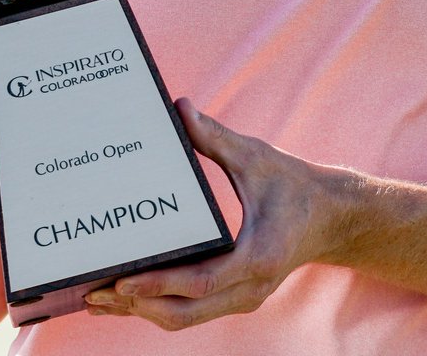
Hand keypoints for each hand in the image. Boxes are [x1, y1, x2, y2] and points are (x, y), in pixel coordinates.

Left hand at [85, 101, 337, 329]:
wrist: (331, 217)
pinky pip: (193, 311)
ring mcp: (244, 297)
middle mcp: (250, 287)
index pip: (201, 281)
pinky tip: (130, 298)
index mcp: (257, 255)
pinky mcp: (237, 297)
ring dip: (143, 312)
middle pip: (185, 312)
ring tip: (99, 300)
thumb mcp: (256, 156)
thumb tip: (180, 107)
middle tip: (94, 293)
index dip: (160, 283)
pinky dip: (160, 306)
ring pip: (186, 318)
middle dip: (137, 306)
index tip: (124, 281)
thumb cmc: (293, 184)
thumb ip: (216, 137)